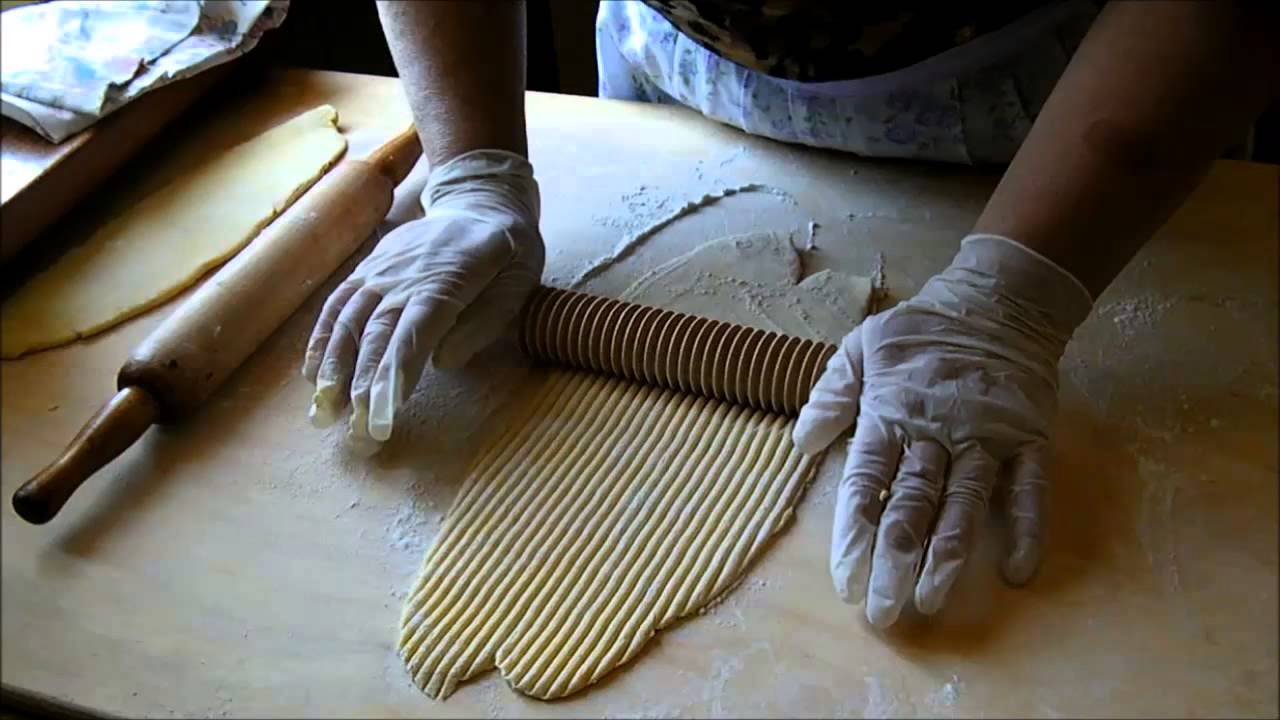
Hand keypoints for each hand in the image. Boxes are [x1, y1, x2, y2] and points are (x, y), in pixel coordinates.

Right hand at [302, 150, 541, 452]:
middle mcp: (403, 277)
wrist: (481, 201)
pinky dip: (321, 339)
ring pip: (348, 322)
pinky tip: (313, 374)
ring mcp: (380, 272)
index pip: (413, 335)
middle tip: (356, 434)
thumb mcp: (518, 283)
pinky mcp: (368, 270)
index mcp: (445, 282)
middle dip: (362, 388)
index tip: (382, 415)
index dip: (393, 376)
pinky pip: (337, 304)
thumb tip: (443, 361)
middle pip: (376, 336)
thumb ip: (485, 322)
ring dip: (333, 369)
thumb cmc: (507, 253)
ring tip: (324, 412)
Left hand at [793, 235, 1091, 626]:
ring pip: (965, 505)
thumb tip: (801, 442)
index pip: (866, 482)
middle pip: (912, 505)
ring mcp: (986, 438)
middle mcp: (936, 432)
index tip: (845, 579)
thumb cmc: (921, 330)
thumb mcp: (861, 347)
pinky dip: (1026, 529)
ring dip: (948, 556)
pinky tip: (1019, 571)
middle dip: (894, 561)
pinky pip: (1029, 490)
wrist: (999, 299)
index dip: (854, 533)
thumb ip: (832, 395)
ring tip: (931, 599)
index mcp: (891, 413)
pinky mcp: (1029, 439)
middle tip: (882, 612)